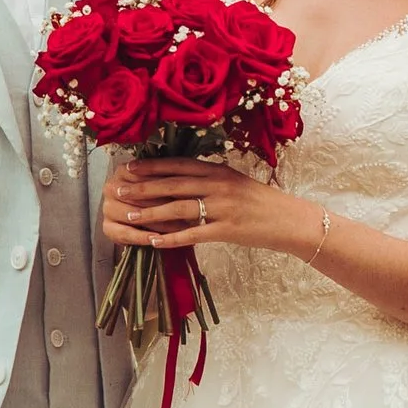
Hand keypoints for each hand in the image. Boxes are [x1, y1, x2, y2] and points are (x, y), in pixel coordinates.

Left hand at [105, 159, 318, 256]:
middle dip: (143, 187)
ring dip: (151, 213)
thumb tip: (180, 177)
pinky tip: (154, 242)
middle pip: (173, 185)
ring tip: (129, 216)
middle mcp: (219, 185)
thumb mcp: (235, 181)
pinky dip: (172, 239)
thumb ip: (209, 178)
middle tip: (118, 190)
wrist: (289, 220)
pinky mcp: (227, 231)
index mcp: (219, 170)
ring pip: (179, 209)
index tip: (129, 167)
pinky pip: (194, 235)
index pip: (179, 165)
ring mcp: (223, 208)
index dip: (152, 166)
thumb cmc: (260, 201)